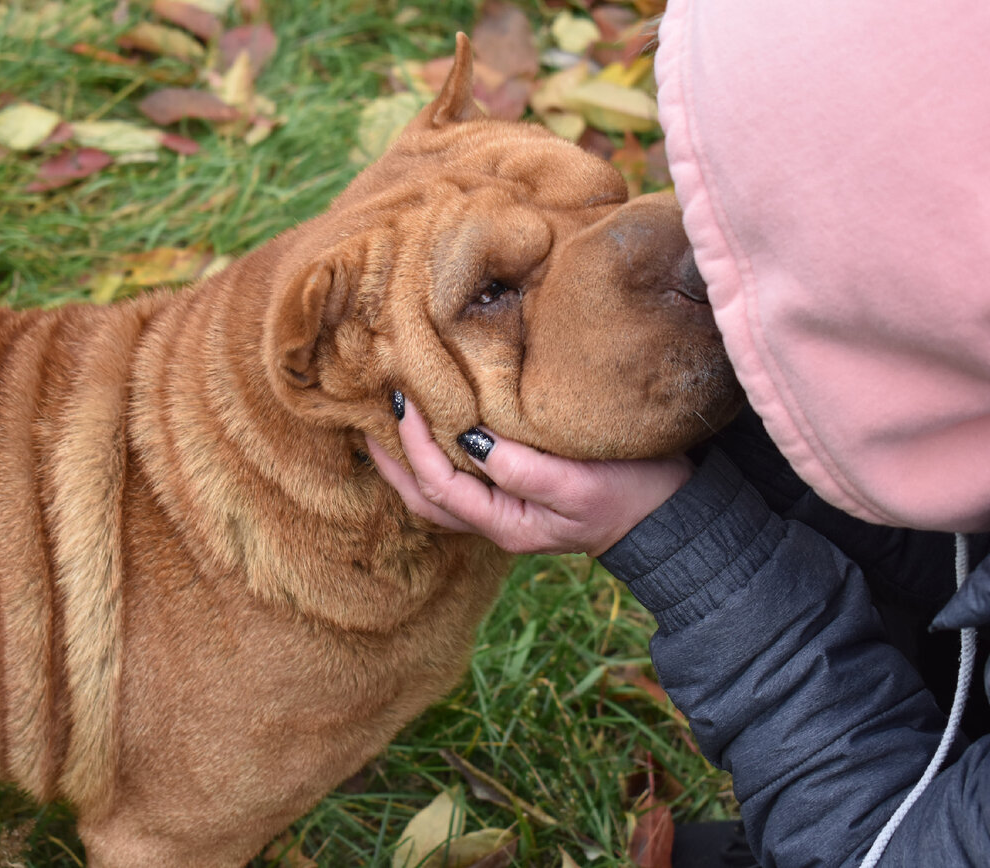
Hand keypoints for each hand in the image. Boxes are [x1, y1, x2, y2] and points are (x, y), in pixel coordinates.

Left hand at [365, 395, 692, 555]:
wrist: (667, 514)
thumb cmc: (628, 494)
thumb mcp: (575, 482)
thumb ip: (519, 467)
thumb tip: (466, 438)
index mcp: (504, 523)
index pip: (438, 485)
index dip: (414, 445)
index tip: (402, 402)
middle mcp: (495, 522)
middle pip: (424, 497)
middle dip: (393, 460)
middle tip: (370, 416)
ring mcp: (504, 512)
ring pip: (438, 493)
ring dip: (409, 461)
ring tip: (388, 425)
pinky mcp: (516, 496)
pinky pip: (461, 482)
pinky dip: (437, 459)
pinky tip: (434, 434)